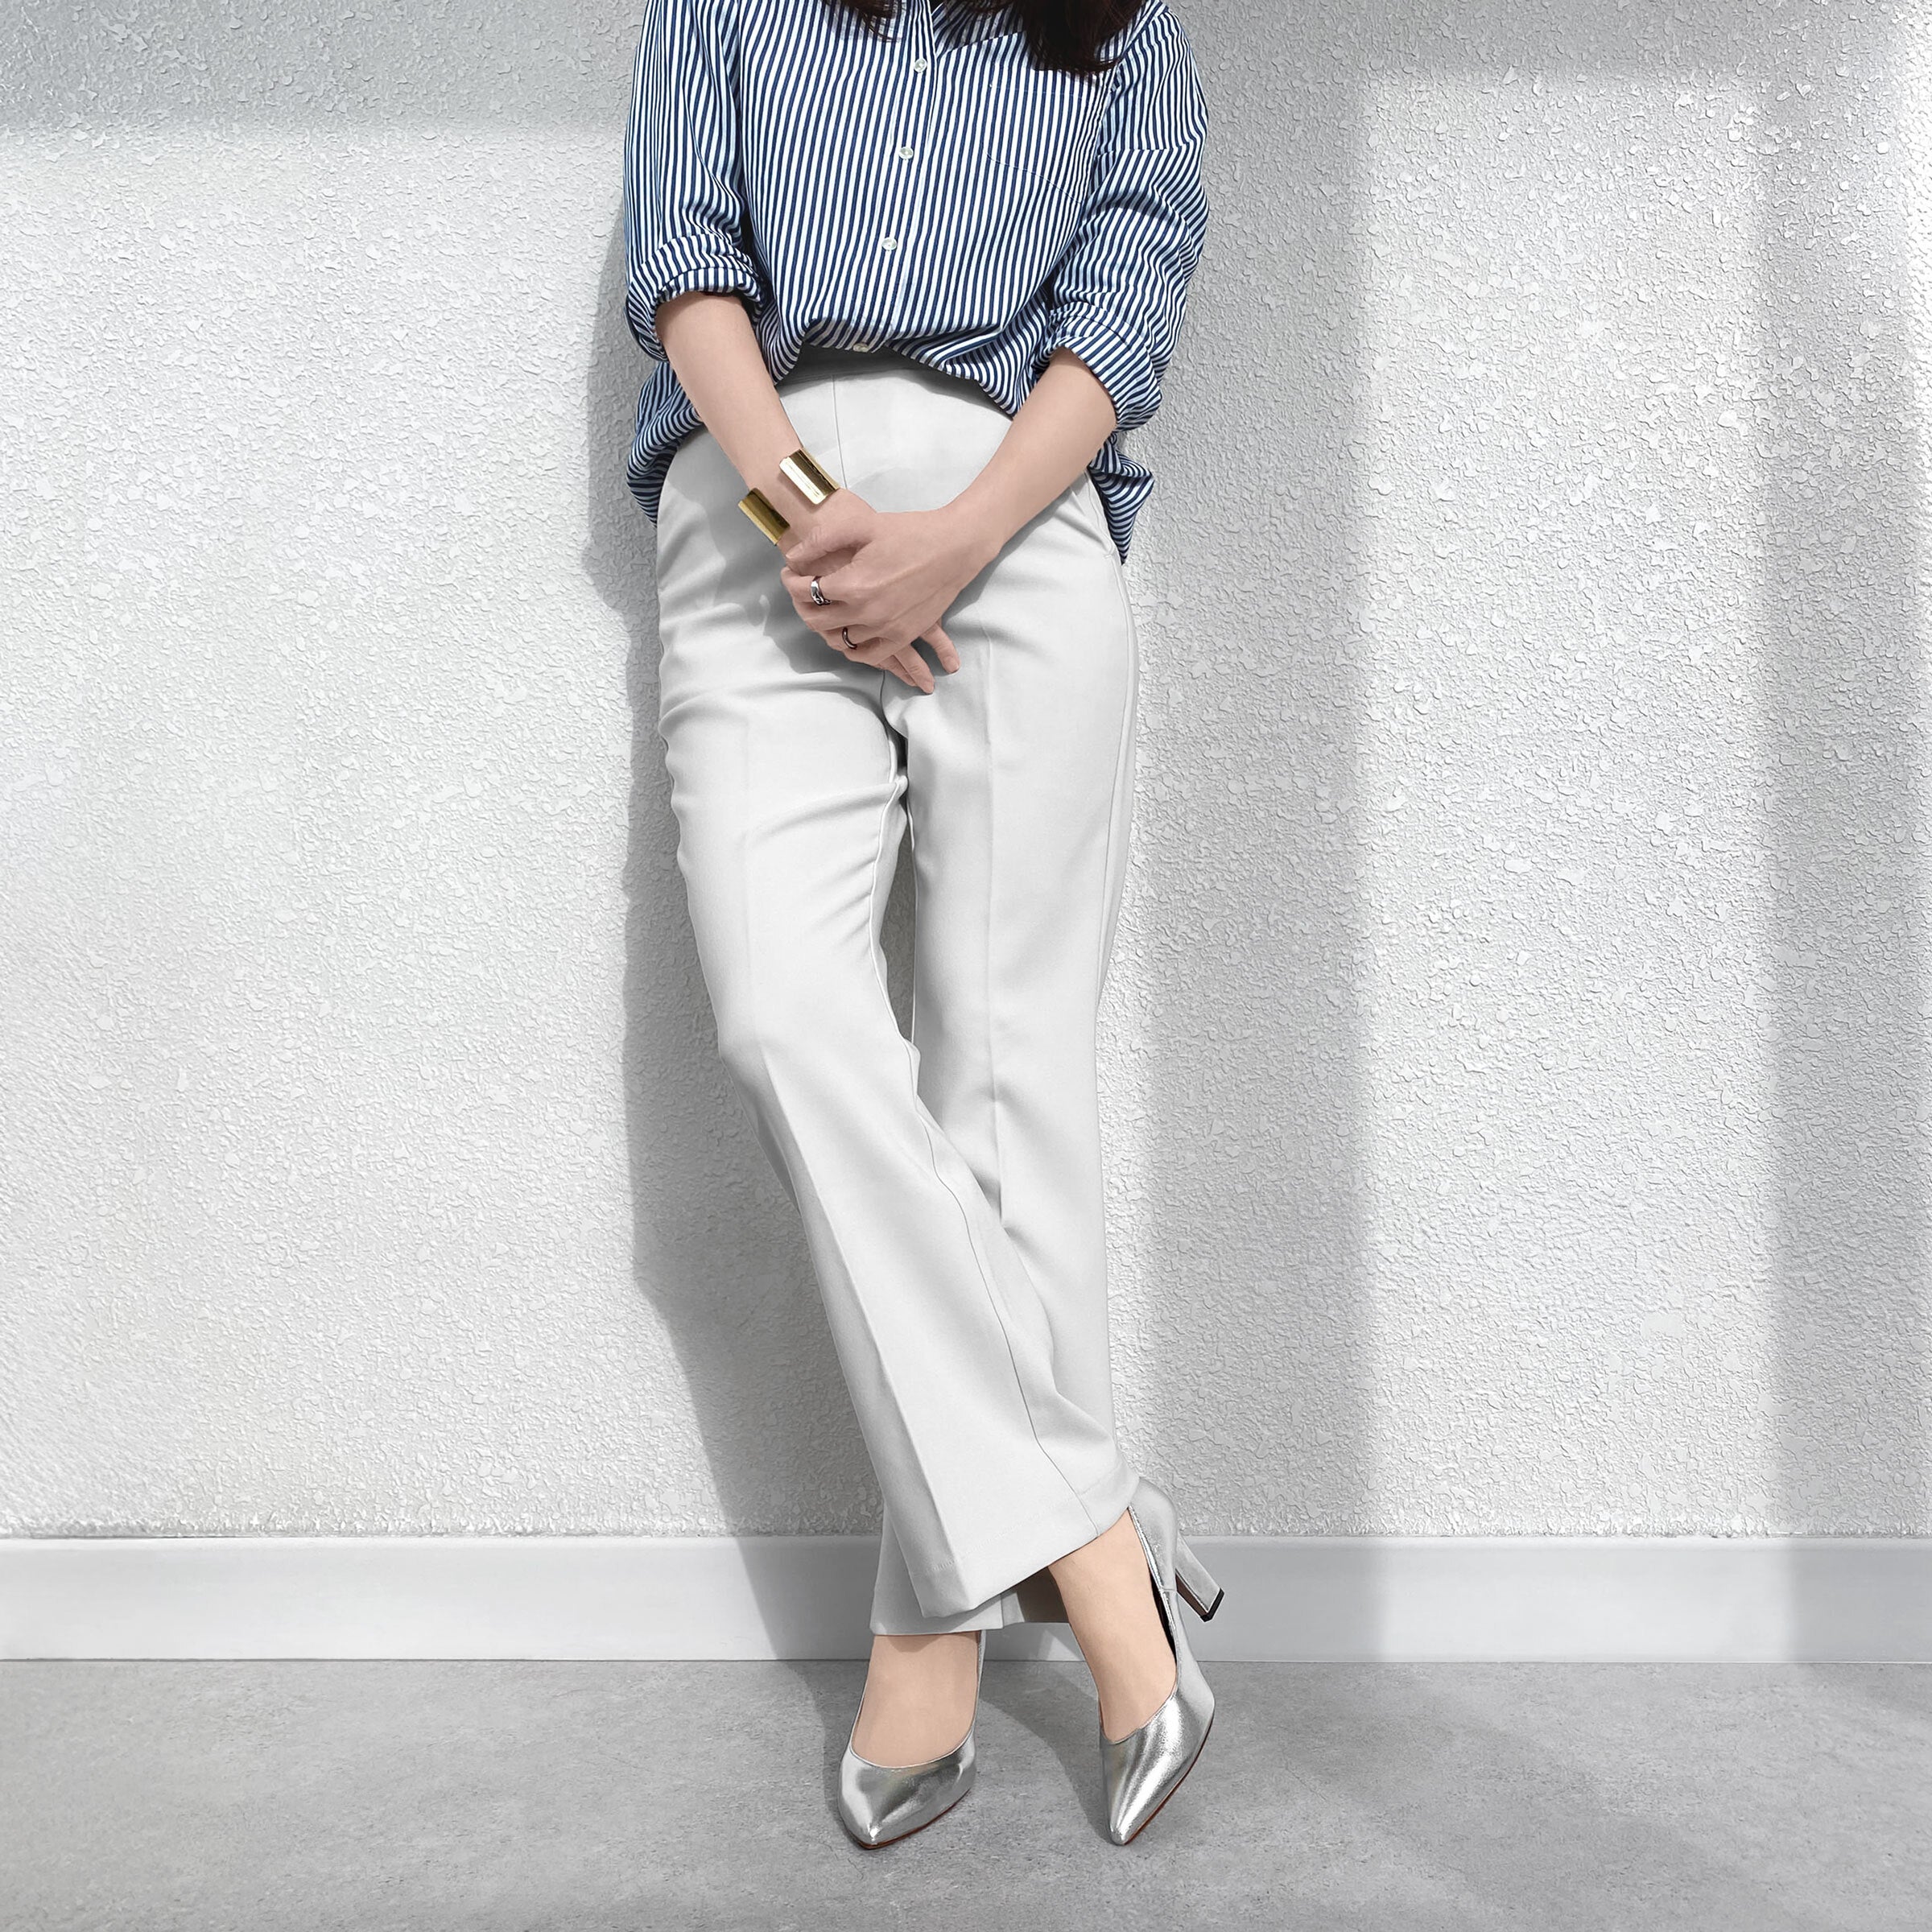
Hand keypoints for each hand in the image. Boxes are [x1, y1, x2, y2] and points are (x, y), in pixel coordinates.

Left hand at [780, 494, 999, 694]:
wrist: (955, 548)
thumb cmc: (909, 531)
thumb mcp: (863, 525)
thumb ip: (823, 541)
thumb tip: (793, 557)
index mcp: (853, 584)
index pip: (806, 592)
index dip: (791, 581)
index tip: (790, 572)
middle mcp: (866, 612)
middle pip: (817, 621)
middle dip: (802, 605)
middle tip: (802, 593)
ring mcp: (885, 628)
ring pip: (839, 641)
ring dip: (825, 627)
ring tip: (824, 611)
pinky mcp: (903, 636)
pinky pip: (868, 655)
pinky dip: (853, 650)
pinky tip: (848, 636)